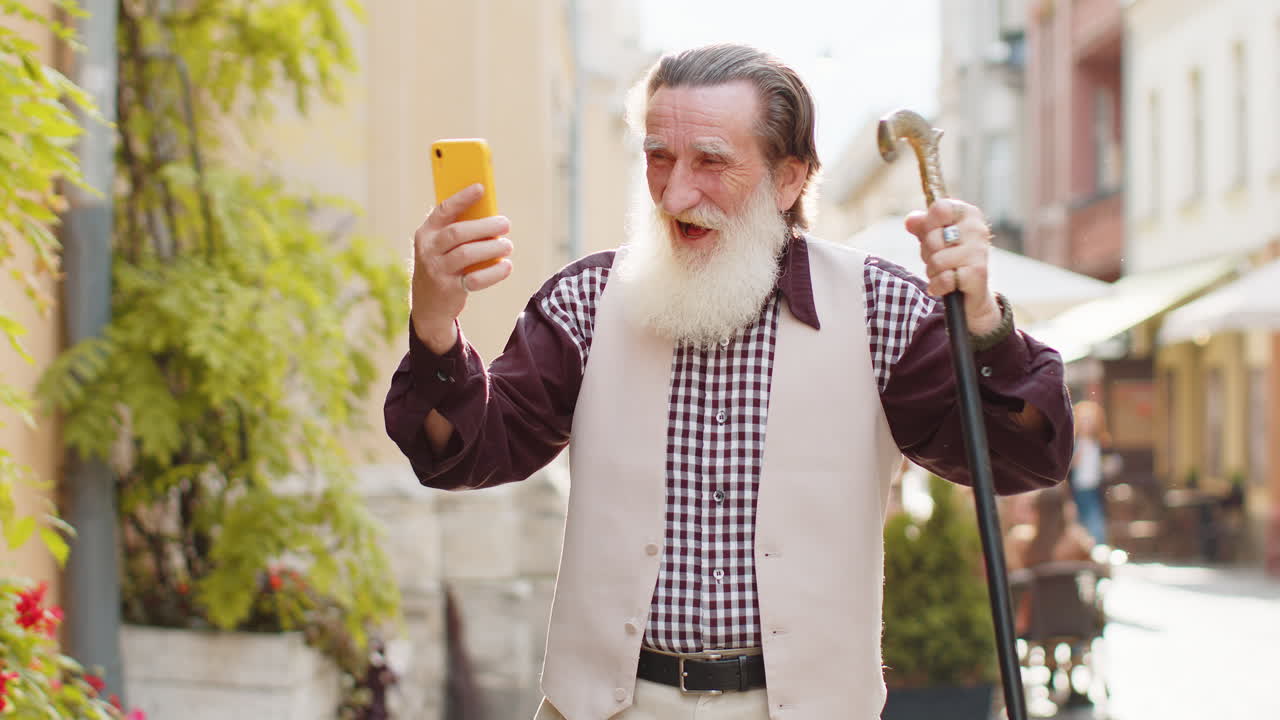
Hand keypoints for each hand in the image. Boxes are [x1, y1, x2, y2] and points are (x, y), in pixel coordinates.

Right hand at [411, 184, 513, 352]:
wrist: (428, 306)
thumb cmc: (442, 266)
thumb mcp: (442, 247)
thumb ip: (459, 232)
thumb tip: (490, 215)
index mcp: (426, 233)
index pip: (443, 210)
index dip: (462, 198)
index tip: (481, 187)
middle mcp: (428, 250)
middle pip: (458, 232)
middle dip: (484, 226)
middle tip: (505, 224)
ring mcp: (437, 270)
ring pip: (466, 254)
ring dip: (492, 248)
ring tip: (508, 246)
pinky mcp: (449, 289)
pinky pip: (474, 279)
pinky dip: (494, 273)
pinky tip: (506, 266)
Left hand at [904, 198, 1000, 335]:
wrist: (970, 291)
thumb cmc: (950, 258)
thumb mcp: (933, 238)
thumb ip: (921, 226)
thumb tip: (911, 220)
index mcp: (968, 214)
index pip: (940, 208)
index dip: (929, 224)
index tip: (935, 234)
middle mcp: (977, 229)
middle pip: (933, 237)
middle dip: (928, 253)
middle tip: (940, 259)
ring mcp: (979, 251)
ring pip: (937, 260)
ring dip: (933, 271)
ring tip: (945, 272)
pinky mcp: (978, 273)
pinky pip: (945, 278)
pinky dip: (938, 285)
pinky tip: (945, 286)